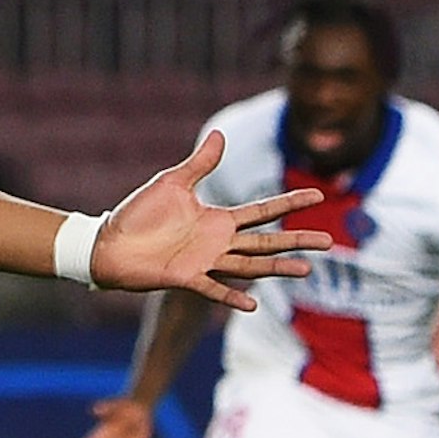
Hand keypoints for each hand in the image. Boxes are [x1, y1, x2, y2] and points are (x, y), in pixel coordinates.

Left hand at [85, 130, 325, 308]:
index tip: (318, 194)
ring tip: (306, 269)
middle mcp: (217, 241)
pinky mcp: (186, 277)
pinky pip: (213, 288)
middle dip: (297, 240)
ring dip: (277, 267)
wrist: (109, 243)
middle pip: (266, 242)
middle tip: (330, 242)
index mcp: (217, 219)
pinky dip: (232, 295)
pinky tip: (254, 304)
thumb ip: (200, 163)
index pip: (262, 211)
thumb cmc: (139, 213)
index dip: (290, 203)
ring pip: (250, 266)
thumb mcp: (172, 182)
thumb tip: (219, 133)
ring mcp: (204, 261)